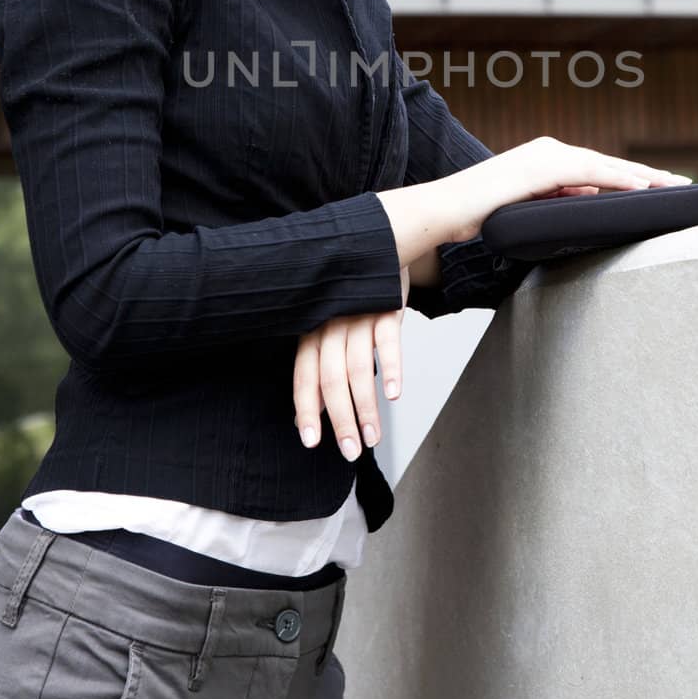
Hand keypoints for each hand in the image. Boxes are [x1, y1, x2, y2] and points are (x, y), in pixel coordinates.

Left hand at [293, 265, 409, 460]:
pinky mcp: (387, 308)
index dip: (306, 409)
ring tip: (373, 436)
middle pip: (331, 378)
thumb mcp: (330, 326)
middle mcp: (332, 324)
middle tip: (350, 450)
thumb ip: (321, 367)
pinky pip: (388, 341)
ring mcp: (359, 315)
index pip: (304, 375)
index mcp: (313, 330)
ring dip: (367, 407)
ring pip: (358, 368)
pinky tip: (393, 394)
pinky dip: (391, 368)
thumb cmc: (351, 297)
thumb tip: (313, 413)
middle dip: (341, 419)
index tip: (311, 441)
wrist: (379, 248)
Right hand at [446, 137, 692, 242]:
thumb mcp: (529, 206)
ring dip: (643, 176)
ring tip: (674, 186)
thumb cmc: (480, 213)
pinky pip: (590, 173)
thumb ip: (558, 198)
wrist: (447, 209)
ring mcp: (547, 155)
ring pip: (606, 166)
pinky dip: (619, 180)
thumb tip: (592, 198)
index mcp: (547, 159)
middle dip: (648, 175)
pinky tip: (643, 188)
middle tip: (682, 185)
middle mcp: (550, 150)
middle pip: (609, 164)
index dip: (632, 178)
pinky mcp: (543, 167)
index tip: (661, 188)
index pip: (599, 169)